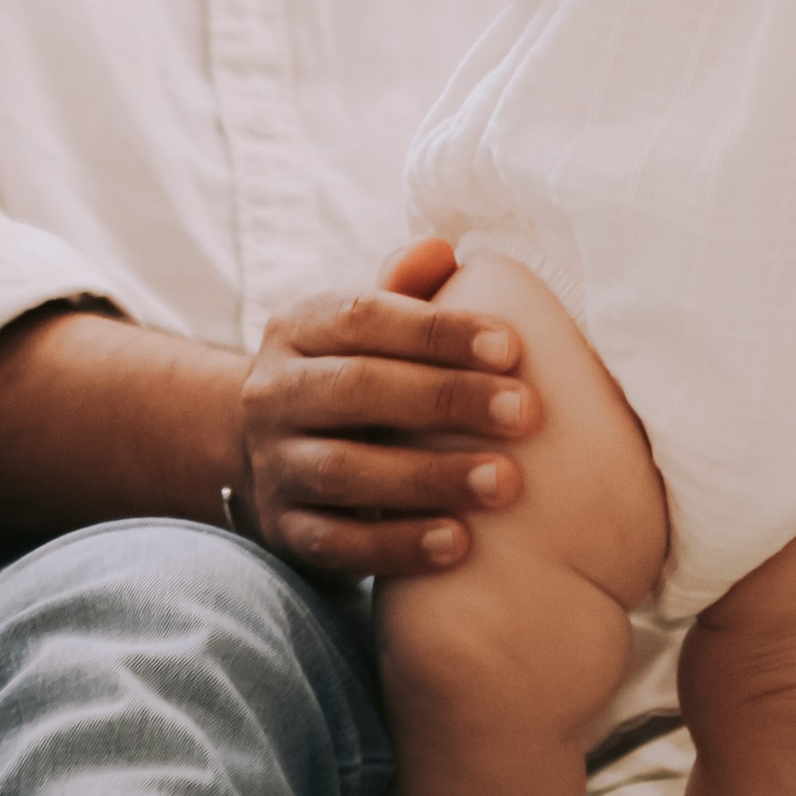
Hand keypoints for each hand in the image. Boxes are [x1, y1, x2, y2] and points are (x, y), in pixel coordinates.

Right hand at [237, 240, 544, 577]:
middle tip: (526, 413)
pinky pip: (336, 544)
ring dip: (429, 477)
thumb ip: (406, 288)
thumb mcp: (366, 325)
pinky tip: (459, 545)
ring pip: (344, 471)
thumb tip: (440, 249)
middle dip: (446, 400)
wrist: (269, 450)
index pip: (364, 316)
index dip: (438, 330)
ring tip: (504, 483)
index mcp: (298, 327)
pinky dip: (397, 546)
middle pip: (356, 389)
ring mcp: (273, 464)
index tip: (512, 348)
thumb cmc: (352, 372)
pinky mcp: (284, 530)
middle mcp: (273, 392)